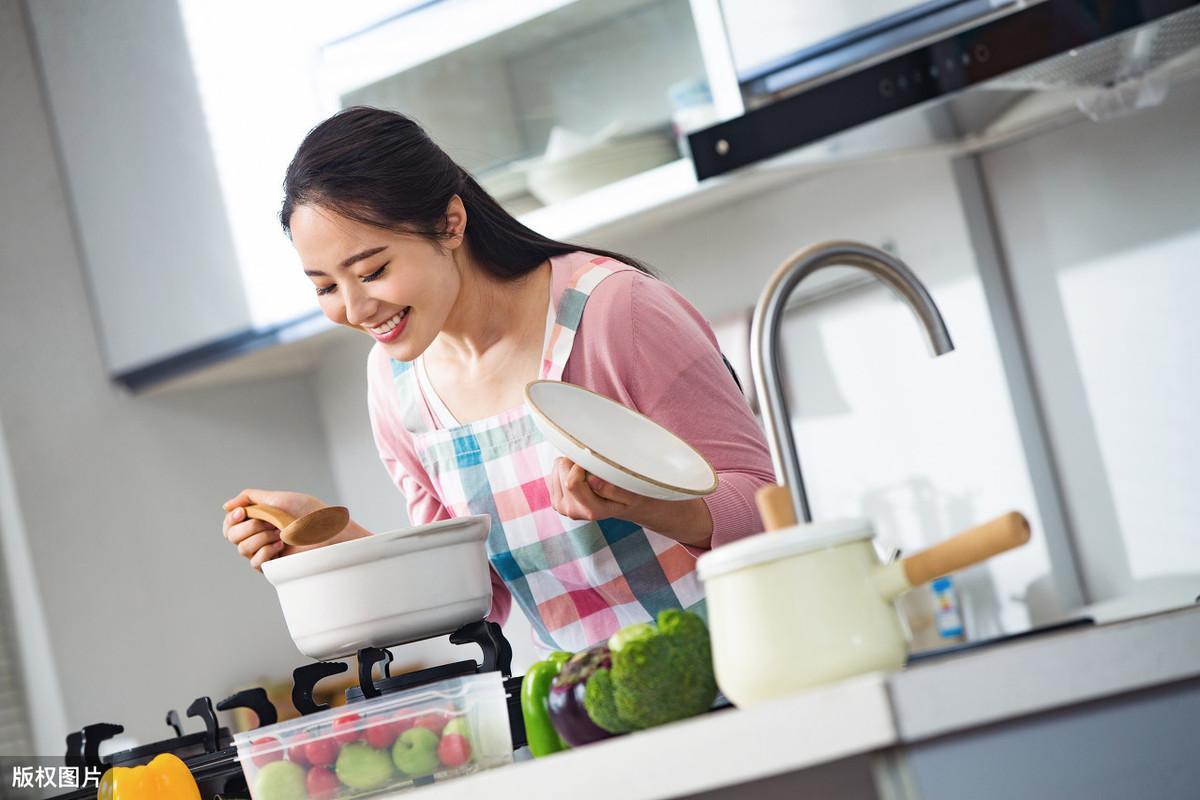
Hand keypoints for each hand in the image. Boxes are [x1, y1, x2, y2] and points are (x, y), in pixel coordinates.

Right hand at [221, 488, 329, 571]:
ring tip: (280, 533)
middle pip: (231, 536)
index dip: (231, 518)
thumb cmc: (309, 513)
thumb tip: (226, 506)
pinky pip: (255, 562)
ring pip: (242, 548)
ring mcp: (266, 552)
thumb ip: (250, 498)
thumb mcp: (278, 498)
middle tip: (271, 523)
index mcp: (260, 519)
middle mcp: (260, 536)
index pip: (230, 523)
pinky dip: (266, 551)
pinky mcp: (273, 567)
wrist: (330, 532)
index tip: (243, 512)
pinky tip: (281, 545)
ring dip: (260, 538)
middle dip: (249, 527)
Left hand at [548, 458, 713, 546]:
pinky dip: (568, 467)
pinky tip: (583, 474)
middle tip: (596, 464)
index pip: (572, 481)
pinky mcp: (557, 499)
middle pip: (561, 470)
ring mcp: (562, 506)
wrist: (625, 505)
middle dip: (577, 461)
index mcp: (590, 510)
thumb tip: (592, 479)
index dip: (582, 463)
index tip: (597, 458)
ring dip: (573, 464)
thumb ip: (613, 488)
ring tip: (591, 471)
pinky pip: (554, 471)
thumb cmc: (632, 494)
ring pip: (557, 468)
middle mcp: (573, 511)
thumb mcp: (632, 492)